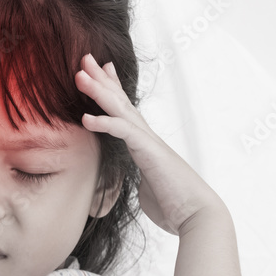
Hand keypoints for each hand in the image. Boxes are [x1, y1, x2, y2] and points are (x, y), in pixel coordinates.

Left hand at [75, 53, 225, 234]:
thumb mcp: (148, 189)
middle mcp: (147, 138)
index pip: (124, 111)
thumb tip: (141, 184)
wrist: (197, 217)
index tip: (99, 72)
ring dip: (99, 90)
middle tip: (85, 59)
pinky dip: (105, 123)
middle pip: (120, 101)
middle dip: (101, 79)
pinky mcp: (149, 153)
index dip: (111, 90)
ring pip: (120, 109)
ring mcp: (149, 142)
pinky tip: (86, 118)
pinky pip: (124, 132)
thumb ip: (141, 180)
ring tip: (79, 74)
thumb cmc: (174, 206)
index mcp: (145, 145)